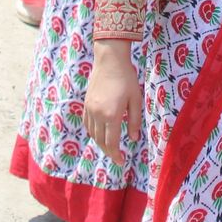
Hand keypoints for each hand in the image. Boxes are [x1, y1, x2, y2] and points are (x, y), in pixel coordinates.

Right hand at [83, 43, 142, 165]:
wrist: (109, 60)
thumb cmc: (126, 78)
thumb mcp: (135, 99)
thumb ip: (134, 121)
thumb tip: (133, 139)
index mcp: (112, 115)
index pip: (112, 142)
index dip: (116, 155)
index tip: (121, 161)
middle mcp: (98, 115)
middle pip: (101, 141)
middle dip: (109, 152)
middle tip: (117, 157)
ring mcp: (90, 109)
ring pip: (93, 134)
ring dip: (101, 144)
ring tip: (110, 147)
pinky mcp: (86, 104)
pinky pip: (87, 124)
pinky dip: (93, 133)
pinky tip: (99, 133)